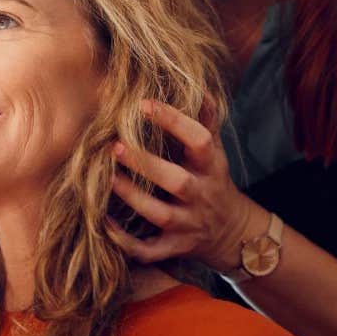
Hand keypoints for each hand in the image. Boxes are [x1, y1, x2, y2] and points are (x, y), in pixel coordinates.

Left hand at [108, 99, 266, 270]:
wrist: (233, 233)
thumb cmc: (213, 180)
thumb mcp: (215, 151)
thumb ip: (205, 120)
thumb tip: (197, 85)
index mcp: (211, 166)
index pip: (199, 140)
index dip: (174, 121)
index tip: (143, 104)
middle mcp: (201, 195)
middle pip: (177, 182)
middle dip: (146, 165)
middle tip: (114, 146)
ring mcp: (188, 224)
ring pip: (160, 215)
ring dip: (132, 198)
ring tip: (105, 178)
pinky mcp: (175, 248)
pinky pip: (149, 250)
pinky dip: (125, 242)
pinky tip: (103, 222)